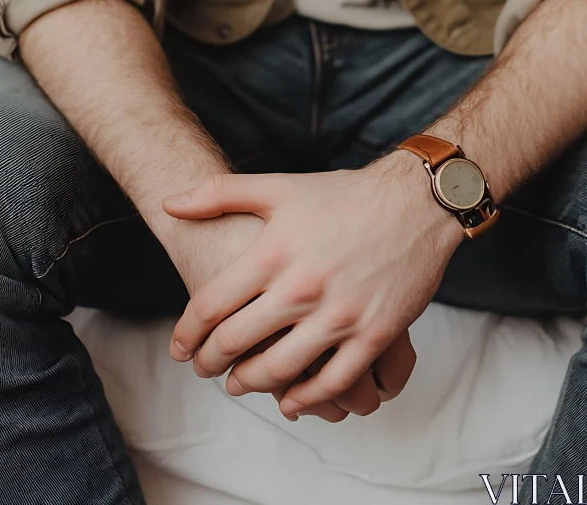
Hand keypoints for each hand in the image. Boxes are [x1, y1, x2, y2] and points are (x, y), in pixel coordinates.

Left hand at [161, 208, 385, 421]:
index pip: (210, 307)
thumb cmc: (345, 195)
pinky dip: (306, 398)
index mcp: (274, 253)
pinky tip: (291, 399)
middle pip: (237, 343)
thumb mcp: (280, 187)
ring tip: (239, 383)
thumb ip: (221, 194)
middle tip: (204, 368)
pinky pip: (333, 383)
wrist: (415, 202)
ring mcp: (341, 315)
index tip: (181, 347)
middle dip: (210, 362)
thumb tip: (170, 203)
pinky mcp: (375, 334)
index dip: (187, 334)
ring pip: (279, 369)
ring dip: (250, 383)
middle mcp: (302, 288)